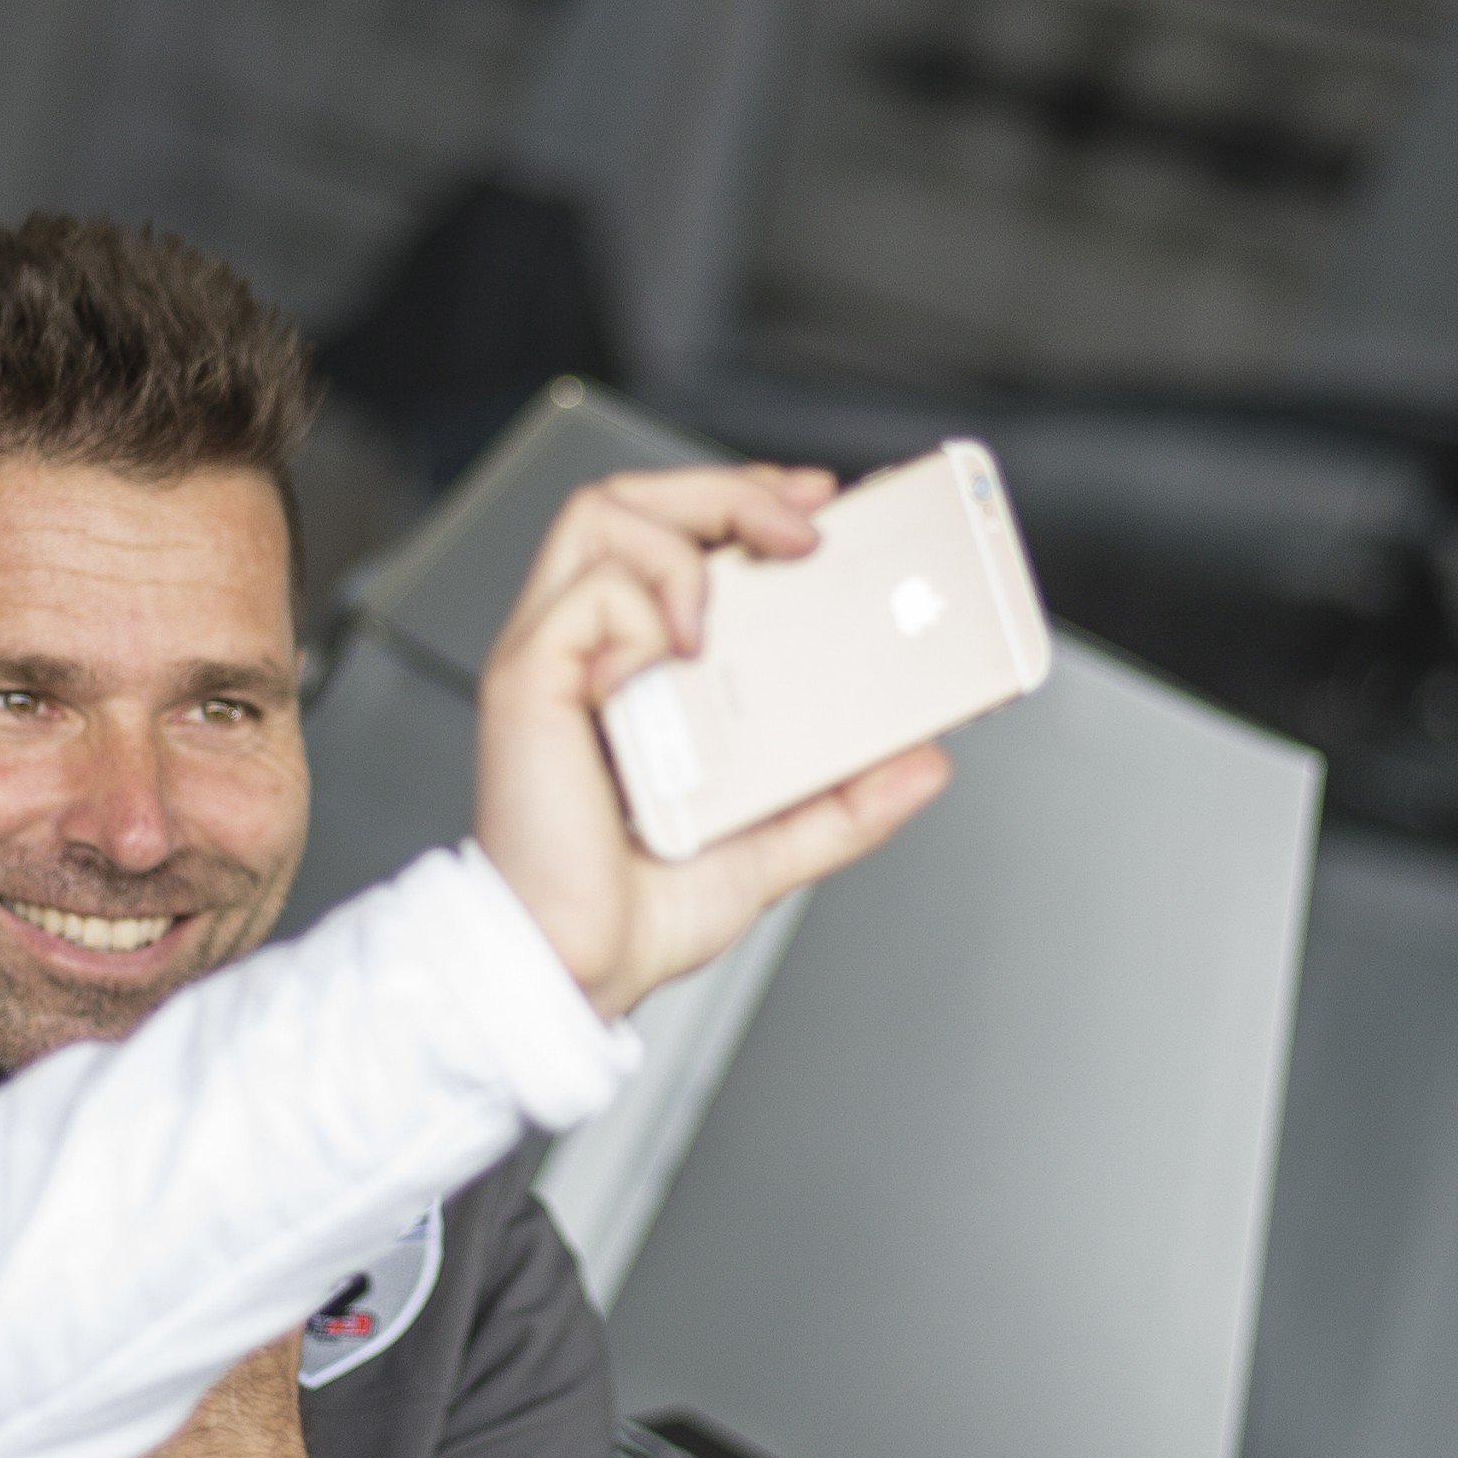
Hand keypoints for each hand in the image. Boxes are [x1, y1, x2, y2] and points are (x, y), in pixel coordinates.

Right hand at [473, 466, 952, 1018]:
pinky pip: (590, 593)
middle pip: (638, 499)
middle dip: (728, 488)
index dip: (744, 496)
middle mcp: (591, 647)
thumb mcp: (774, 845)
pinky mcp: (531, 679)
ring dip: (685, 538)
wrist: (579, 969)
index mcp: (638, 668)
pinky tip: (670, 662)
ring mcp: (557, 655)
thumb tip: (926, 760)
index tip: (823, 502)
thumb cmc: (636, 908)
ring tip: (729, 606)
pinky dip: (645, 610)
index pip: (676, 533)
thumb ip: (847, 804)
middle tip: (806, 528)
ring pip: (601, 514)